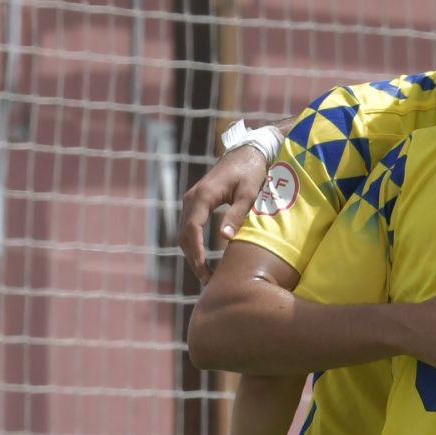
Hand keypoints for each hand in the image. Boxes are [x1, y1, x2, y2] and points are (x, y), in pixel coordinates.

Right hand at [179, 147, 270, 284]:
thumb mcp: (248, 194)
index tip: (204, 270)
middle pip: (185, 234)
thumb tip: (224, 239)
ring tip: (207, 276)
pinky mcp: (196, 203)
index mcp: (203, 196)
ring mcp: (191, 200)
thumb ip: (236, 215)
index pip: (192, 229)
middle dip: (193, 259)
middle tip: (208, 281)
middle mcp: (191, 198)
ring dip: (192, 254)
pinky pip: (190, 228)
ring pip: (185, 233)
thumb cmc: (251, 172)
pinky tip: (204, 259)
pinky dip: (194, 245)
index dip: (196, 252)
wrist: (247, 153)